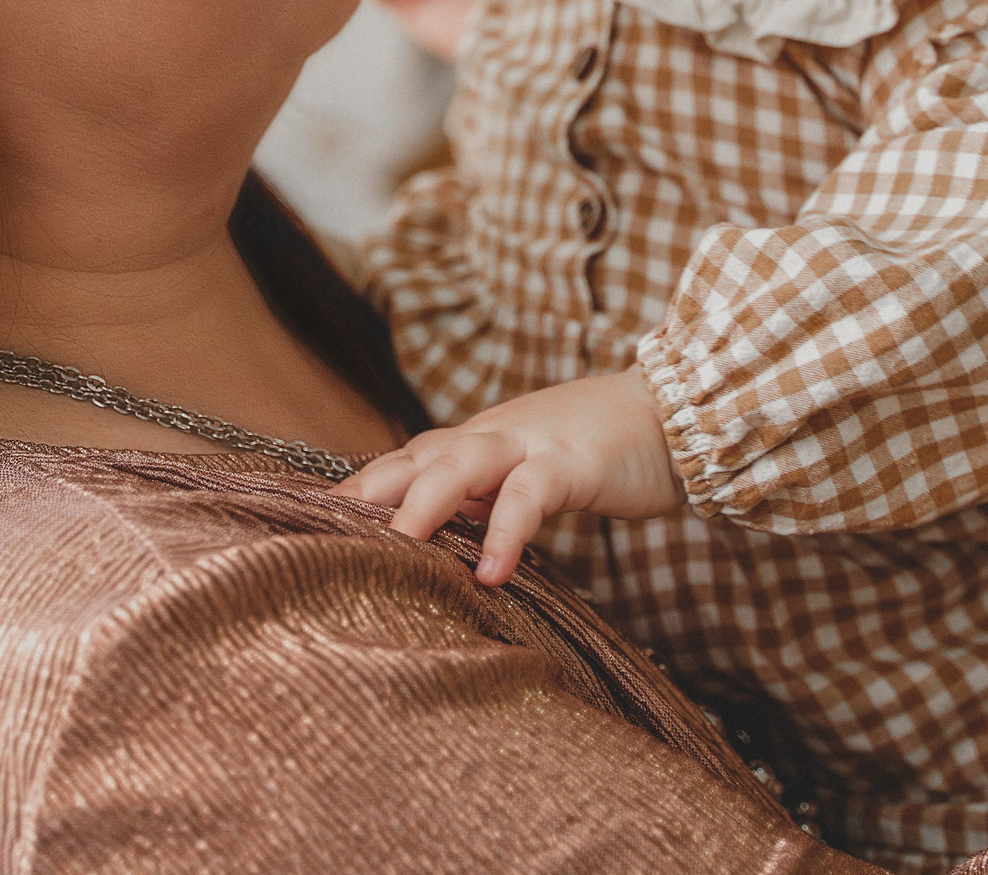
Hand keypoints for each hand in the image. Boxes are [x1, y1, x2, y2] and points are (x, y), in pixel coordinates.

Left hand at [337, 370, 684, 584]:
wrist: (676, 413)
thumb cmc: (597, 451)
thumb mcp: (530, 474)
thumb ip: (486, 499)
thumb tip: (440, 547)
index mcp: (478, 441)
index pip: (405, 460)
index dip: (360, 489)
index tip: (311, 523)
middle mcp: (492, 436)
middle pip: (417, 457)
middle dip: (370, 494)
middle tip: (325, 536)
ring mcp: (531, 444)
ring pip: (461, 464)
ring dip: (424, 504)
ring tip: (396, 550)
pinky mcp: (574, 462)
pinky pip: (532, 495)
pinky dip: (508, 531)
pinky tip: (493, 574)